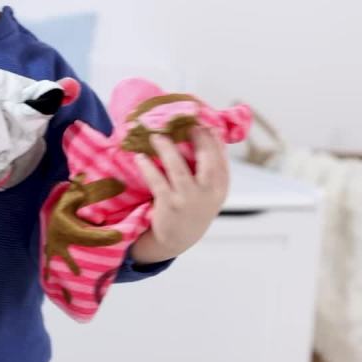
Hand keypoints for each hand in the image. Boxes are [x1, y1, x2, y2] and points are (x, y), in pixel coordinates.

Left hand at [130, 127, 229, 263]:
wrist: (178, 238)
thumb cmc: (194, 207)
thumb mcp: (210, 191)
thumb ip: (211, 168)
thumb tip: (209, 133)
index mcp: (220, 188)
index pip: (222, 159)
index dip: (214, 139)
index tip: (204, 124)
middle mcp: (208, 194)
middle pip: (207, 162)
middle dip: (199, 140)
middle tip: (187, 125)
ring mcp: (188, 200)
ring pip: (179, 169)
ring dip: (167, 150)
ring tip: (156, 136)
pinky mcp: (169, 206)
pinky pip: (158, 182)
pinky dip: (148, 168)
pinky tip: (140, 158)